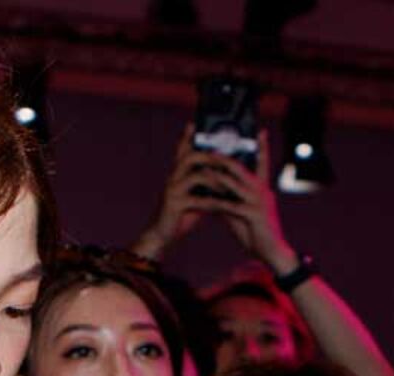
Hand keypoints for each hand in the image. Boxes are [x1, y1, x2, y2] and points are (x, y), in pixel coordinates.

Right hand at [130, 125, 214, 261]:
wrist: (163, 233)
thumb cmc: (182, 214)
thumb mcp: (196, 195)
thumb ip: (207, 185)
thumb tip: (225, 176)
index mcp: (178, 173)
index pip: (182, 150)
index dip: (187, 136)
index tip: (194, 123)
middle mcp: (173, 178)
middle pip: (190, 157)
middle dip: (210, 157)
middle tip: (227, 159)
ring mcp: (173, 191)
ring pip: (195, 176)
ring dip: (214, 179)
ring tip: (229, 183)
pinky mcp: (175, 205)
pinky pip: (196, 200)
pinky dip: (212, 202)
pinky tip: (223, 205)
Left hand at [176, 130, 297, 274]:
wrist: (272, 252)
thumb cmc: (257, 232)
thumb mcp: (241, 212)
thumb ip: (230, 199)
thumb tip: (214, 191)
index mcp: (262, 188)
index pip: (262, 162)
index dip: (262, 146)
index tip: (261, 130)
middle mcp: (262, 191)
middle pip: (240, 168)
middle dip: (222, 158)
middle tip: (208, 150)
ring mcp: (258, 201)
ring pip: (234, 183)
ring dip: (217, 176)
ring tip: (203, 169)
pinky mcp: (254, 215)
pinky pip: (232, 205)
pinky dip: (218, 203)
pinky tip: (206, 201)